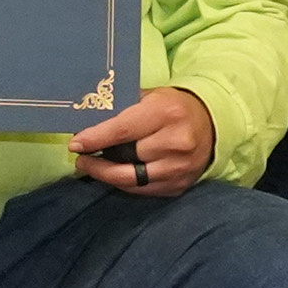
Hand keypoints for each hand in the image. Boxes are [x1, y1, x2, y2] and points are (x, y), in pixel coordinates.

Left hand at [70, 86, 212, 198]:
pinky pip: (143, 190)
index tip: (75, 145)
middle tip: (80, 156)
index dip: (96, 138)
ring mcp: (179, 168)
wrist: (212, 124)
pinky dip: (124, 183)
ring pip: (132, 179)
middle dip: (98, 160)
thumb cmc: (173, 107)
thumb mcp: (151, 97)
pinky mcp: (179, 185)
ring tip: (91, 166)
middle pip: (126, 157)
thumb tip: (88, 121)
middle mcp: (176, 142)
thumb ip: (123, 108)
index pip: (123, 130)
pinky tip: (113, 174)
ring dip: (107, 175)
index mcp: (166, 113)